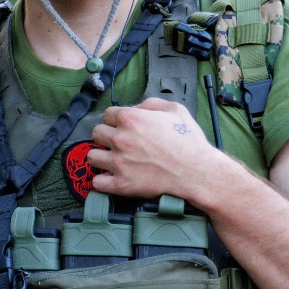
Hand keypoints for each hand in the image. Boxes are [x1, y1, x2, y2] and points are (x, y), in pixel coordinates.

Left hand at [87, 94, 226, 205]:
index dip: (115, 121)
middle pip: (96, 134)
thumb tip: (136, 108)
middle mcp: (120, 139)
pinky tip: (111, 179)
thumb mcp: (175, 109)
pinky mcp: (121, 184)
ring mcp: (118, 163)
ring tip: (112, 161)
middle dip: (106, 137)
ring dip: (101, 158)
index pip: (107, 115)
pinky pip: (97, 183)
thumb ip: (151, 104)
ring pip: (92, 157)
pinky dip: (102, 181)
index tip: (122, 128)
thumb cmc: (188, 140)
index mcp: (130, 118)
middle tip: (118, 144)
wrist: (196, 171)